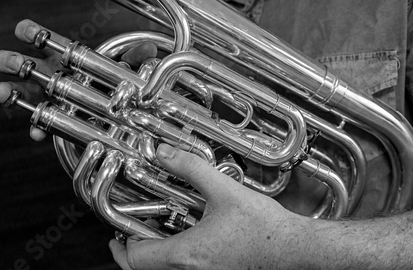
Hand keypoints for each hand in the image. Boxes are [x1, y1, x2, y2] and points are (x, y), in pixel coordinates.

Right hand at [0, 19, 157, 140]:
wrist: (109, 108)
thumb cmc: (110, 82)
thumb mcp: (123, 70)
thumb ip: (135, 59)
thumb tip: (149, 50)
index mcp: (65, 58)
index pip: (48, 41)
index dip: (34, 33)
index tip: (22, 29)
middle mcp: (51, 74)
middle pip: (26, 65)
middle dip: (12, 61)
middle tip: (3, 61)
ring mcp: (47, 96)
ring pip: (22, 92)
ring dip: (8, 91)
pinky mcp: (51, 118)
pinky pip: (40, 122)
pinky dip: (37, 127)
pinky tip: (35, 132)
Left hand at [109, 144, 310, 269]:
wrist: (295, 251)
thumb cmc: (265, 229)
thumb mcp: (225, 191)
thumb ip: (191, 169)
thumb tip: (164, 152)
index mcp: (187, 255)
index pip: (135, 260)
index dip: (120, 246)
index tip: (117, 235)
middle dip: (133, 254)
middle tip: (131, 237)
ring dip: (154, 256)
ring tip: (155, 235)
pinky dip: (175, 258)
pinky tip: (187, 239)